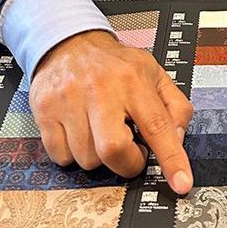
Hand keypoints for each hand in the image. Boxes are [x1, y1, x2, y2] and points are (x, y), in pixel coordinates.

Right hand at [29, 30, 193, 190]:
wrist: (70, 44)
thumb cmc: (115, 64)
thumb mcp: (155, 74)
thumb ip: (175, 106)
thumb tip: (177, 138)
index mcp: (133, 81)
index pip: (157, 125)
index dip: (171, 159)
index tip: (181, 183)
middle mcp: (100, 89)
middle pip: (113, 149)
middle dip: (126, 163)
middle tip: (131, 152)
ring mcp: (69, 100)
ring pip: (86, 158)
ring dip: (99, 157)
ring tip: (102, 133)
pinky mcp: (45, 111)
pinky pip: (60, 156)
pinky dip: (73, 154)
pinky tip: (80, 132)